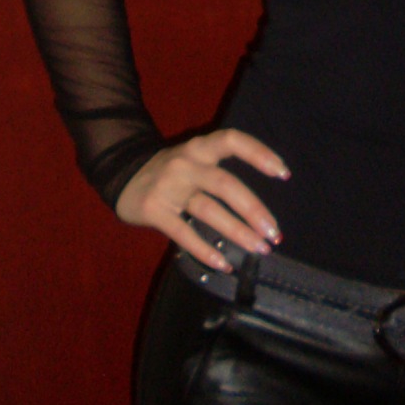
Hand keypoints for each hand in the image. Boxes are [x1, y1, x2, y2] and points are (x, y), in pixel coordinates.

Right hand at [114, 129, 290, 270]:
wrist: (121, 174)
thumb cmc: (172, 172)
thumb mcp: (194, 160)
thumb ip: (221, 175)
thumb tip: (260, 213)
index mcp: (199, 147)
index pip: (232, 141)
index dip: (259, 153)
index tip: (283, 174)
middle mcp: (185, 163)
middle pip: (225, 184)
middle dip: (254, 210)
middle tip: (274, 233)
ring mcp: (168, 186)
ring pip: (208, 210)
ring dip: (237, 232)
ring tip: (259, 248)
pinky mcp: (154, 210)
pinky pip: (183, 233)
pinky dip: (205, 250)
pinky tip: (223, 263)